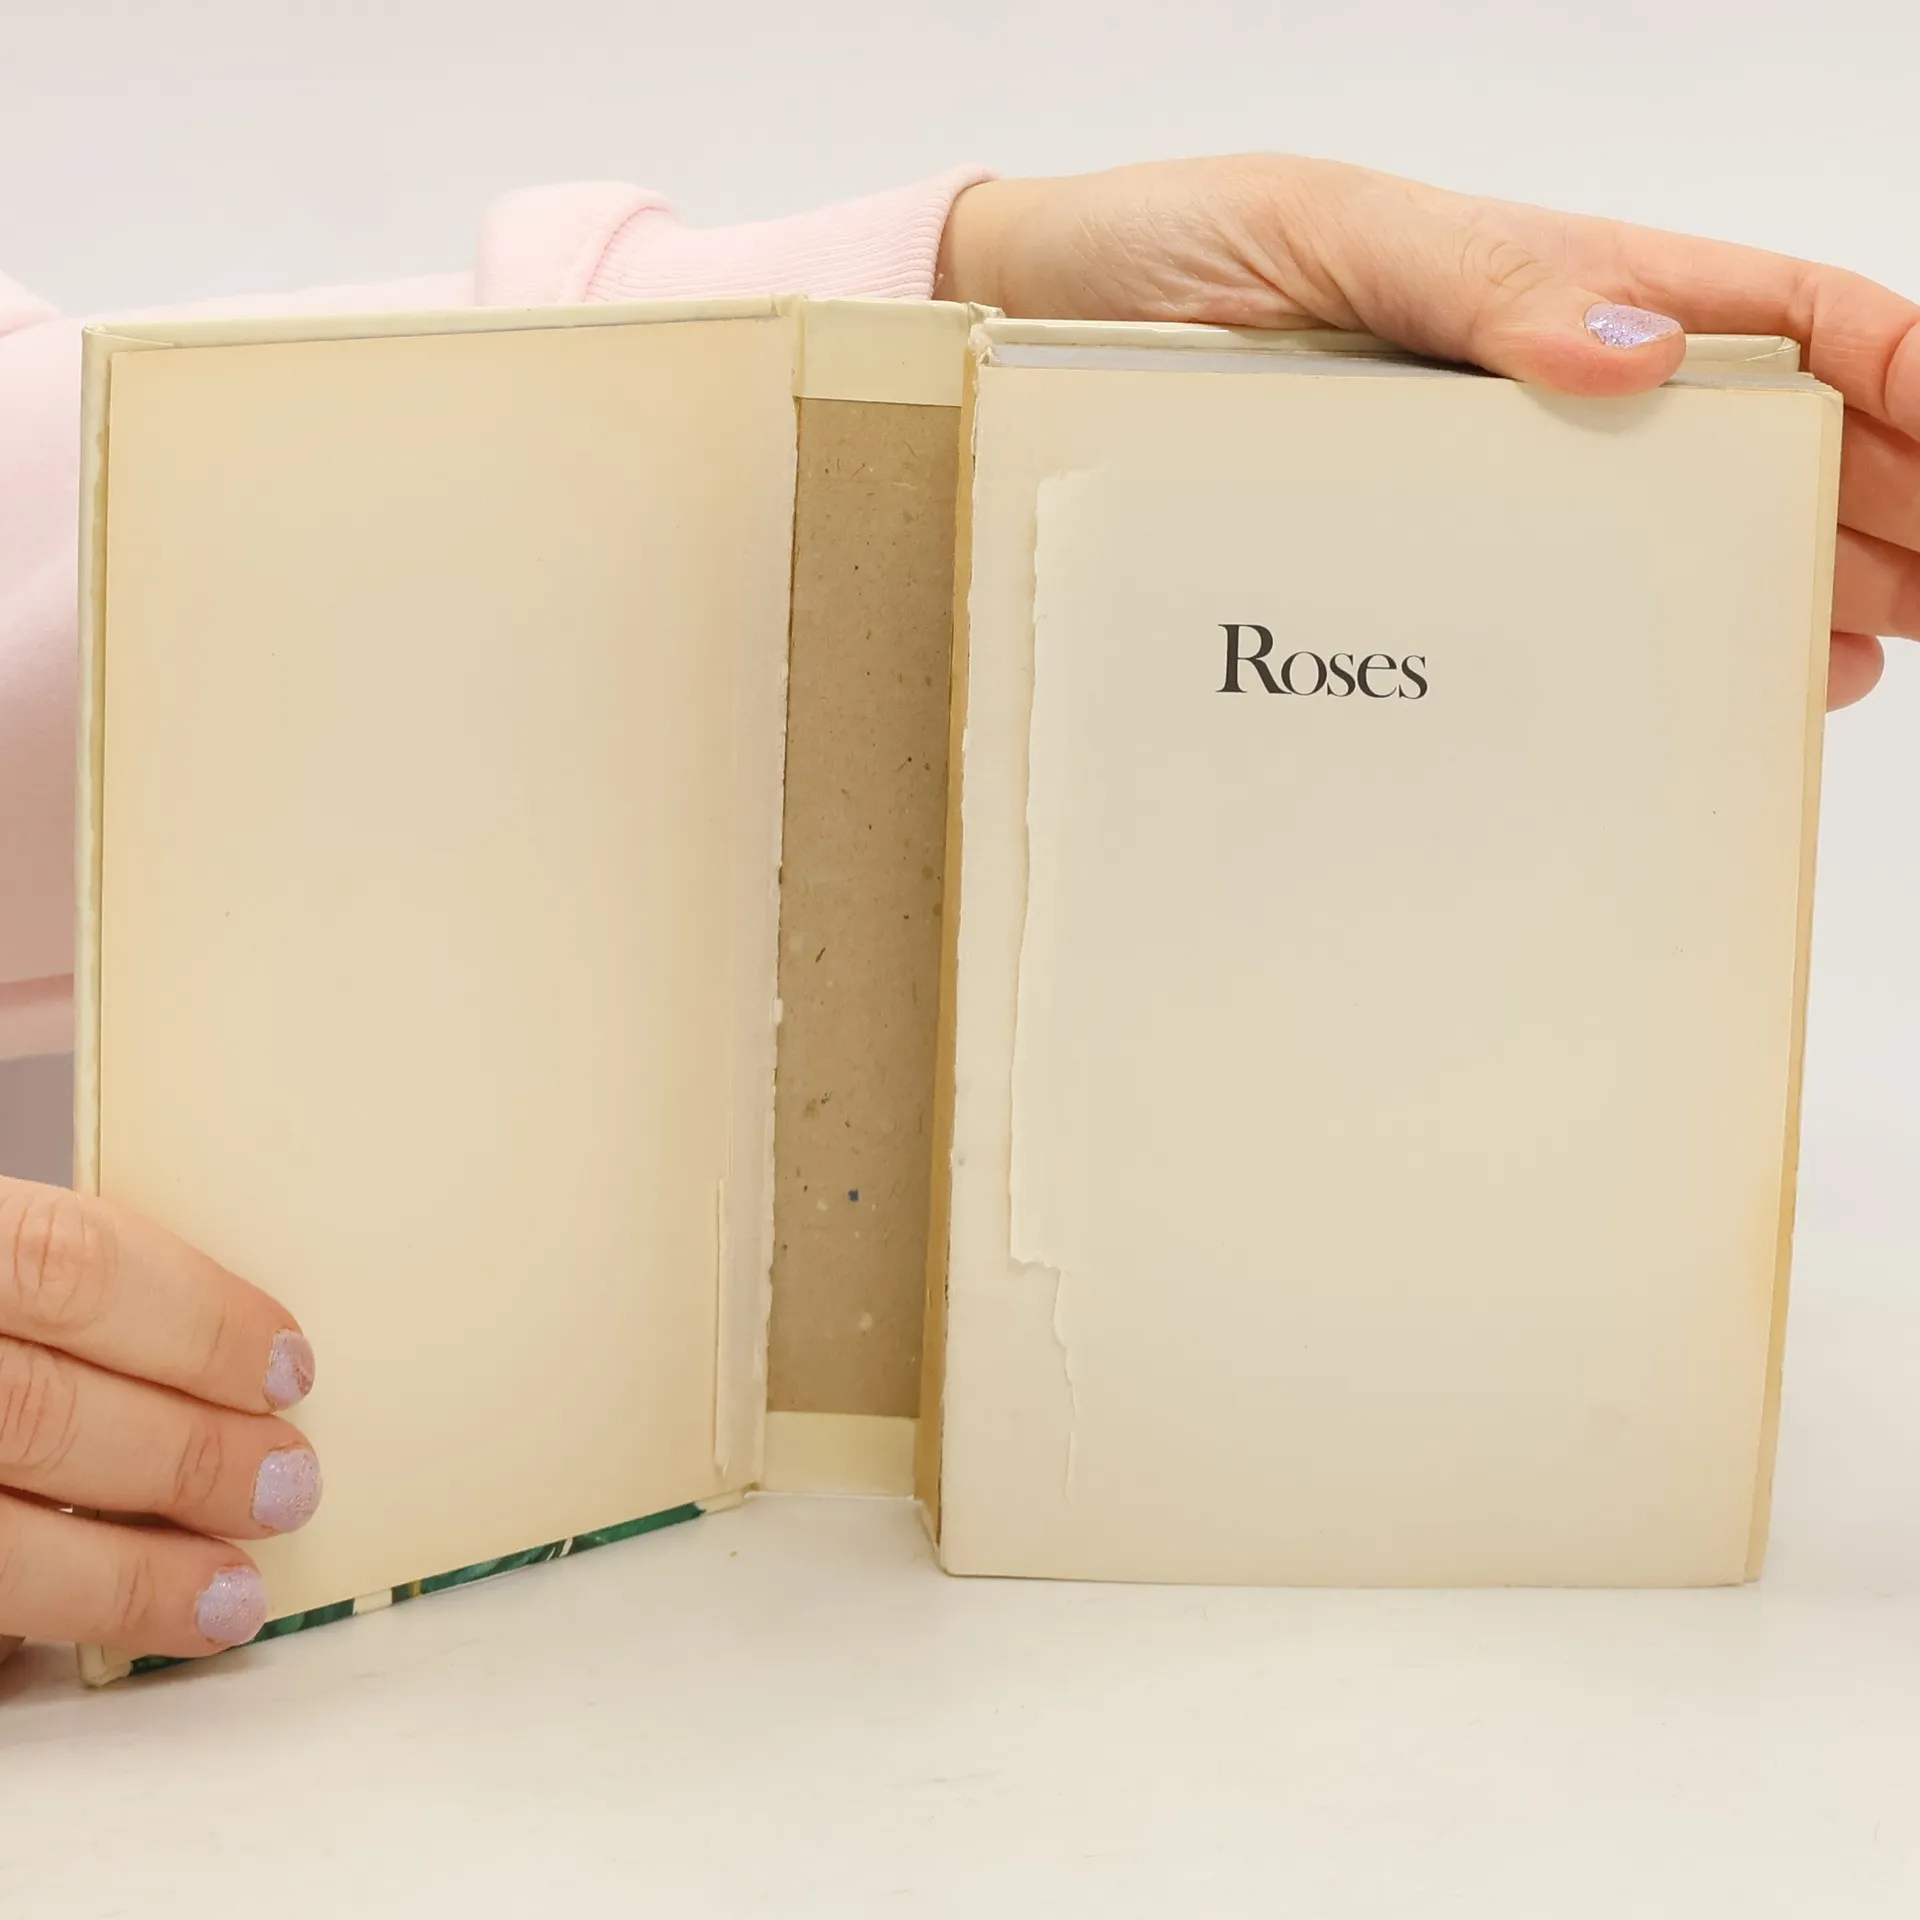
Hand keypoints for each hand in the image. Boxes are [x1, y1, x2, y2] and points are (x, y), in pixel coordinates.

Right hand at [0, 1177, 319, 1660]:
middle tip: (288, 1483)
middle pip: (39, 1410)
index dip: (196, 1320)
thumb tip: (211, 1345)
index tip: (288, 1366)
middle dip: (186, 1457)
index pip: (69, 1264)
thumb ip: (39, 1280)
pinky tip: (110, 1624)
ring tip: (233, 1592)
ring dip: (128, 1574)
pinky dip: (39, 1614)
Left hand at [936, 156, 1917, 710]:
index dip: (1901, 376)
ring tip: (1864, 648)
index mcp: (1552, 284)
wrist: (1037, 322)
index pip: (1779, 321)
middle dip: (1884, 502)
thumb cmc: (1174, 251)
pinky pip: (1562, 593)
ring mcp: (1488, 476)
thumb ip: (1482, 279)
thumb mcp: (1331, 230)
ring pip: (1684, 526)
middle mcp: (1540, 386)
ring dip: (1794, 579)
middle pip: (1765, 440)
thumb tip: (1638, 351)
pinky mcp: (1416, 549)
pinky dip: (1658, 636)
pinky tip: (1727, 674)